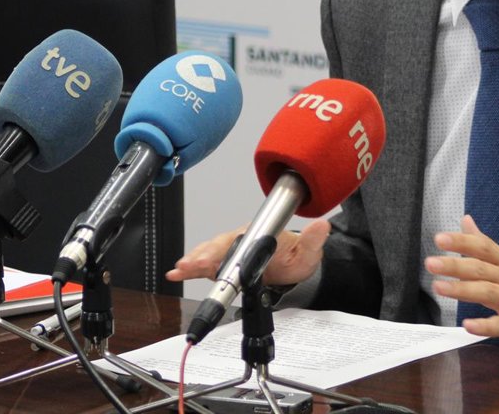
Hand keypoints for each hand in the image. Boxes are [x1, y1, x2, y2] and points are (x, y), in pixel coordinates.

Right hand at [166, 218, 330, 286]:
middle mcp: (240, 240)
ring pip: (208, 254)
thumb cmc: (297, 255)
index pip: (237, 242)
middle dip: (202, 256)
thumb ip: (313, 240)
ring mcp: (230, 252)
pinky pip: (205, 264)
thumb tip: (322, 226)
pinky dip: (190, 268)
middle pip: (218, 247)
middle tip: (189, 266)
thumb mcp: (309, 251)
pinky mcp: (224, 263)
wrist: (293, 262)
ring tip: (179, 270)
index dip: (223, 251)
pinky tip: (176, 273)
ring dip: (193, 262)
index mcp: (258, 235)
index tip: (212, 260)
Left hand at [425, 215, 498, 351]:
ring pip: (488, 292)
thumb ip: (487, 245)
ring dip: (462, 290)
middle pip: (481, 268)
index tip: (441, 238)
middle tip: (431, 261)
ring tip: (440, 288)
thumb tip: (466, 221)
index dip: (462, 241)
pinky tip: (468, 325)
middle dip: (455, 264)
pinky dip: (485, 325)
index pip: (484, 247)